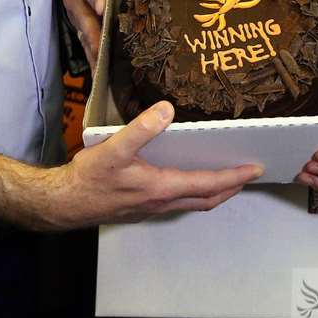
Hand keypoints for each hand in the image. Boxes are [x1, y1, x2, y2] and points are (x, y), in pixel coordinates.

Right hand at [52, 100, 260, 227]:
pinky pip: (178, 202)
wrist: (63, 204)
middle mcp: (162, 202)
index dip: (234, 177)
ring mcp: (152, 208)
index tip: (255, 169)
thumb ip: (141, 129)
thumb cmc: (89, 178)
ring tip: (226, 176)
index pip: (208, 184)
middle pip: (206, 199)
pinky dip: (193, 192)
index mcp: (161, 188)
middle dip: (231, 187)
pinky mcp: (141, 208)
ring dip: (213, 192)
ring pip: (192, 203)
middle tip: (248, 174)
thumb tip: (168, 110)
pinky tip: (187, 179)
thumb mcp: (114, 149)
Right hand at [62, 0, 108, 63]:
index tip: (102, 8)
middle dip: (91, 34)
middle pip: (80, 13)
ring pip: (80, 29)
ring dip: (91, 50)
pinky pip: (84, 36)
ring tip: (101, 69)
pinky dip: (92, 53)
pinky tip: (102, 70)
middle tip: (101, 51)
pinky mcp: (79, 16)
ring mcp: (73, 4)